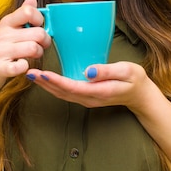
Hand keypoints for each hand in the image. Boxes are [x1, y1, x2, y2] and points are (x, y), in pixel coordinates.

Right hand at [0, 0, 50, 96]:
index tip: (38, 27)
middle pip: (38, 33)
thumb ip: (22, 14)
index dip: (40, 20)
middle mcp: (2, 34)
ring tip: (32, 56)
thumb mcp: (7, 29)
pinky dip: (26, 67)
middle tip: (41, 46)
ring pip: (34, 48)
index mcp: (6, 22)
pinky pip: (23, 66)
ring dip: (38, 54)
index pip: (28, 11)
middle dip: (45, 41)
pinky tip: (22, 65)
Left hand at [27, 61, 157, 110]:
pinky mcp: (85, 96)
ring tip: (32, 75)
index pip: (72, 87)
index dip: (56, 81)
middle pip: (62, 92)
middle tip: (29, 72)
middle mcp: (89, 98)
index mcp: (98, 92)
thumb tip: (87, 71)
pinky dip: (53, 86)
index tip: (43, 73)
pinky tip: (46, 79)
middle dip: (44, 83)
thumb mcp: (125, 71)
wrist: (140, 95)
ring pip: (61, 94)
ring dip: (46, 86)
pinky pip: (65, 93)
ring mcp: (86, 99)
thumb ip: (106, 71)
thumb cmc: (134, 79)